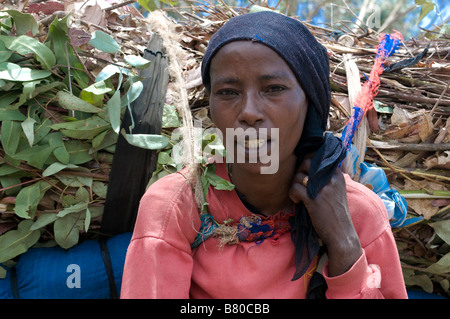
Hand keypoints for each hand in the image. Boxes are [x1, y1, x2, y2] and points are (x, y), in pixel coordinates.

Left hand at [288, 156, 362, 276]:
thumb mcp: (337, 191)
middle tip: (299, 184)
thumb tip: (307, 165)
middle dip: (298, 172)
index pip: (318, 157)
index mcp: (337, 175)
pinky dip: (292, 194)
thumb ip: (326, 178)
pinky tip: (297, 201)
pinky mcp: (314, 200)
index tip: (304, 173)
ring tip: (298, 195)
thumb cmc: (336, 213)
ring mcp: (323, 189)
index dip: (306, 162)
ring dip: (294, 185)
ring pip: (298, 176)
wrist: (342, 234)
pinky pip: (295, 188)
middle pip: (306, 163)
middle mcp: (331, 179)